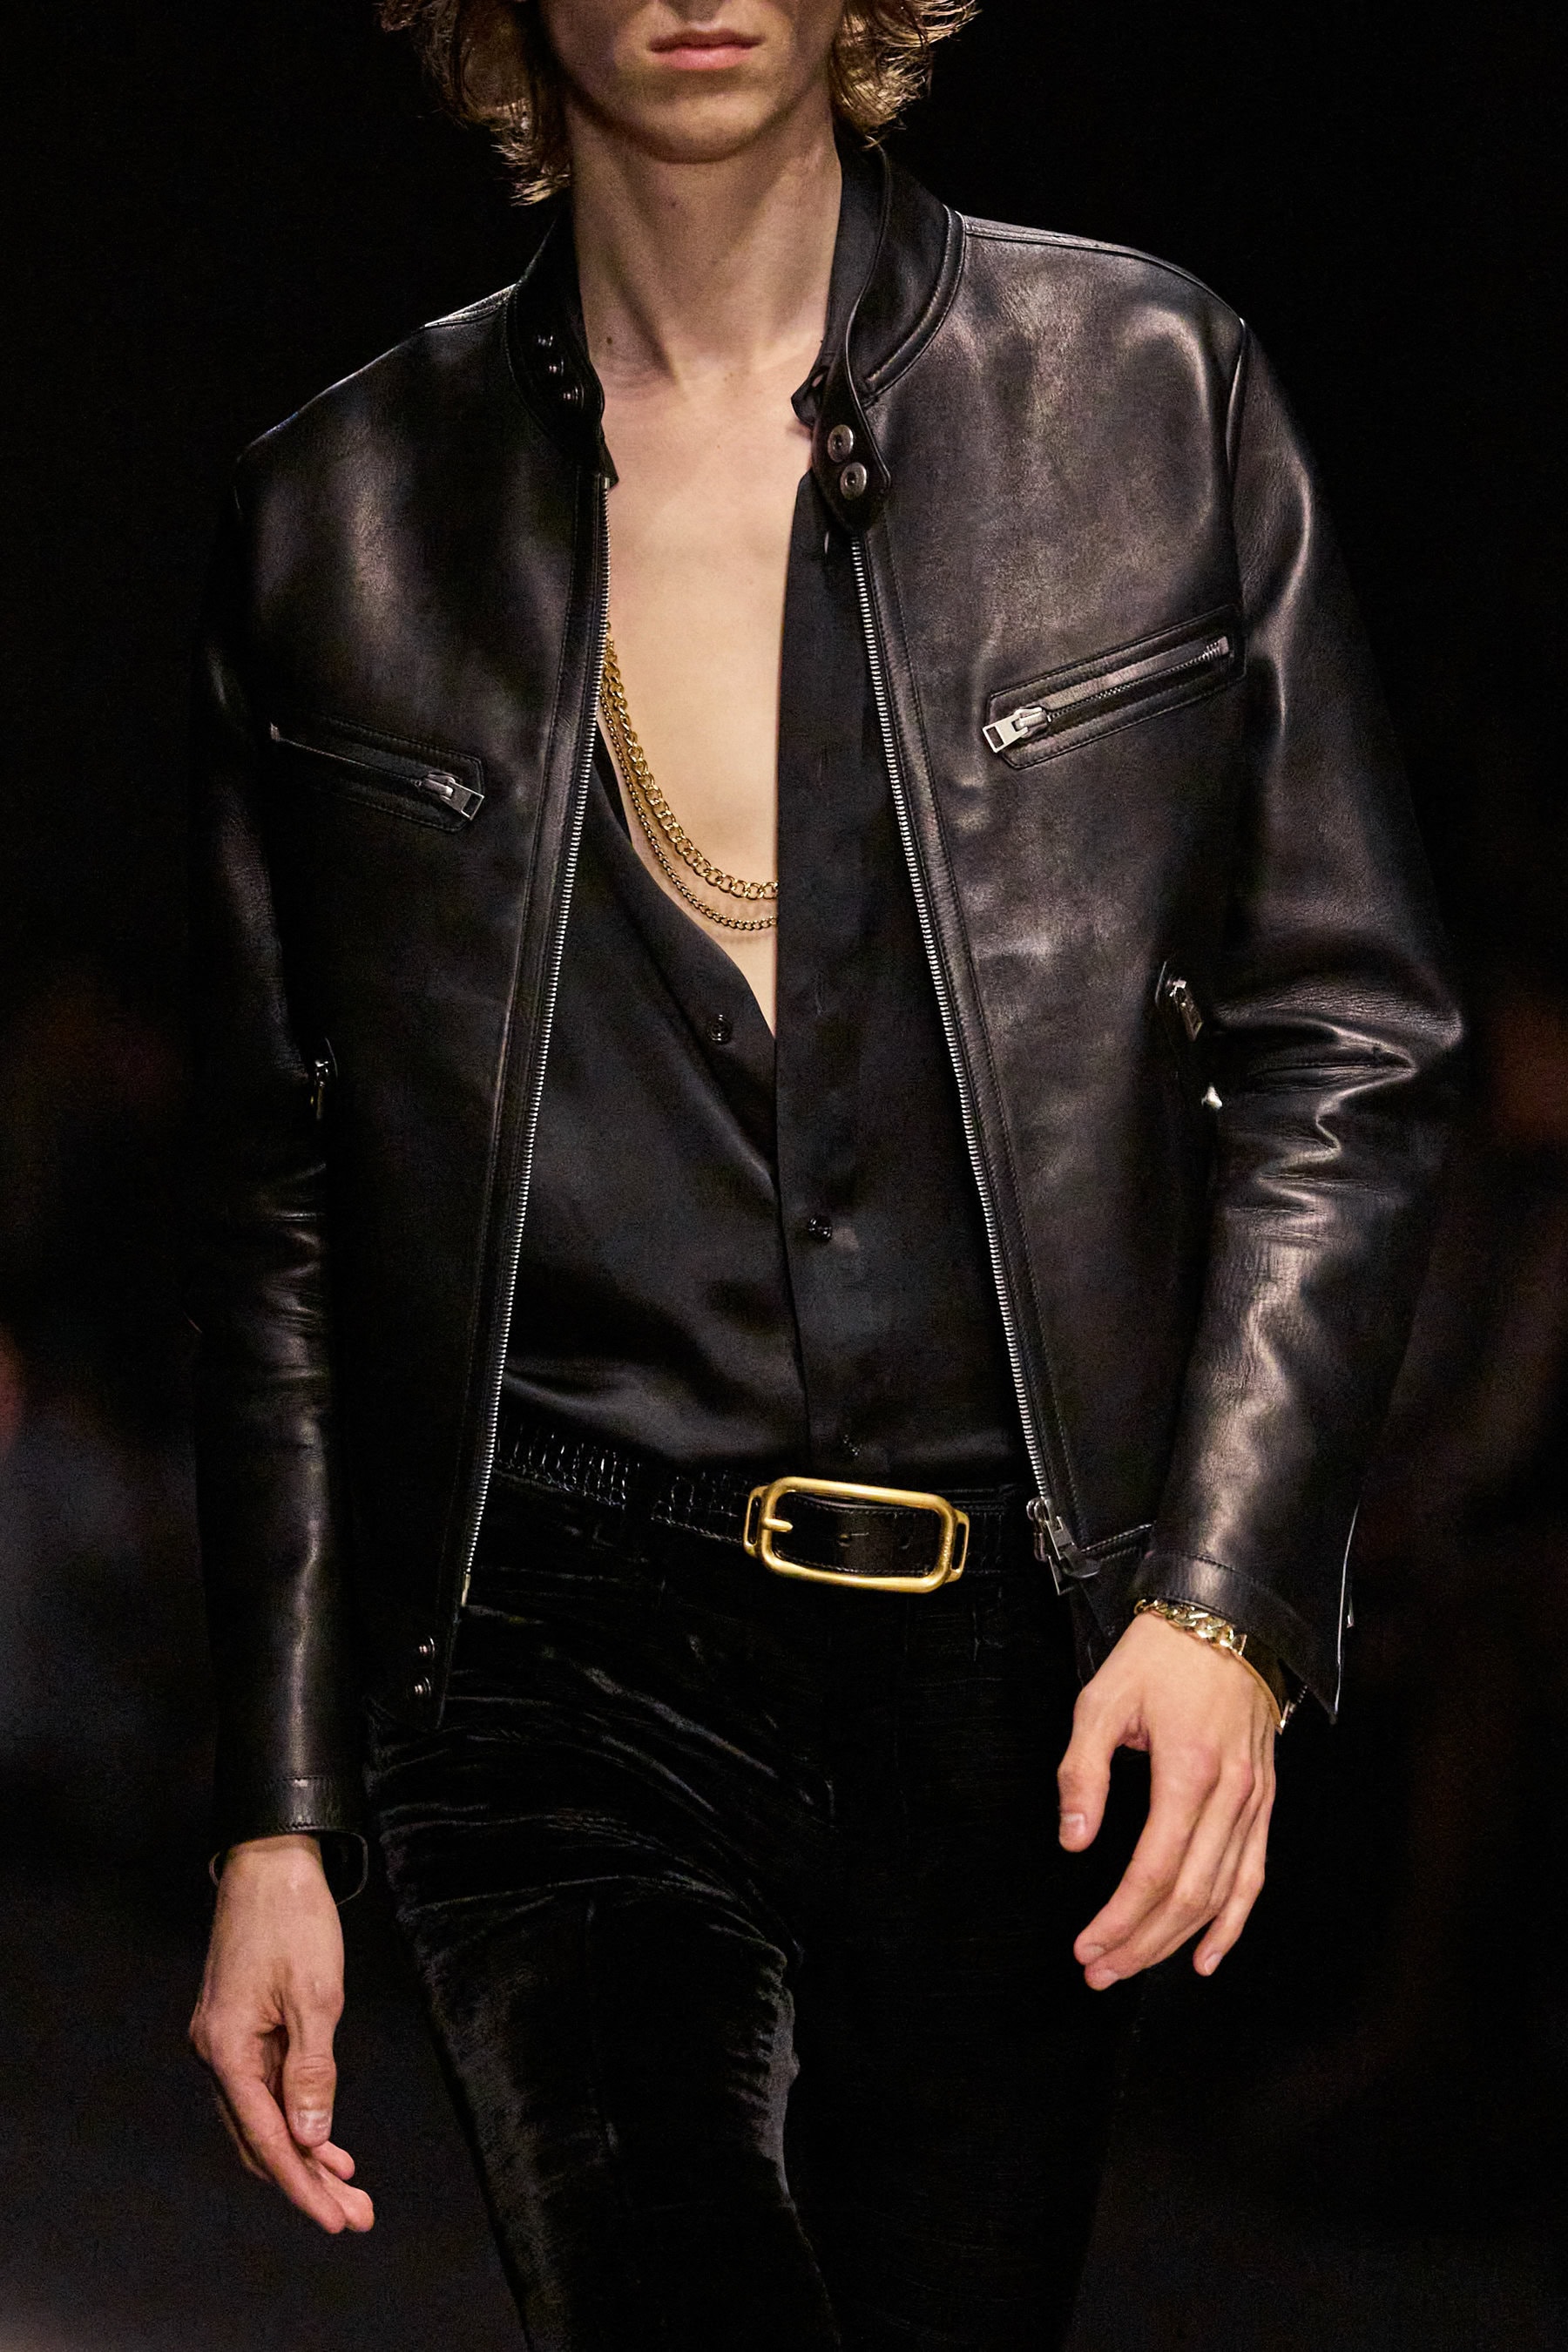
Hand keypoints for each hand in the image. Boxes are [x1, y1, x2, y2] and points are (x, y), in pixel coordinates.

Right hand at [189, 1833, 373, 2232]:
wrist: (270, 1859)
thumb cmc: (294, 1919)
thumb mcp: (315, 1997)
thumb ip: (311, 2072)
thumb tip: (310, 2141)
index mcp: (227, 2050)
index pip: (268, 2139)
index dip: (302, 2186)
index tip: (336, 2219)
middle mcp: (216, 2052)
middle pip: (261, 2139)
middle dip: (307, 2182)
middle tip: (356, 2215)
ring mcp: (224, 2040)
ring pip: (262, 2118)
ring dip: (304, 2154)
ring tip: (349, 2187)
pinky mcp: (238, 2025)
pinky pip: (264, 2089)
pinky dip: (295, 2117)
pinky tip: (324, 2139)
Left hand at [1057, 1611, 1275, 1988]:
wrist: (1226, 1617)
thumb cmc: (1158, 1655)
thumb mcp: (1102, 1700)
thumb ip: (1083, 1771)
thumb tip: (1074, 1840)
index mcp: (1187, 1769)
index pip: (1153, 1870)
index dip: (1119, 1917)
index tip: (1086, 1944)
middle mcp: (1230, 1793)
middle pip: (1188, 1894)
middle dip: (1141, 1942)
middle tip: (1099, 1969)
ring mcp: (1255, 1799)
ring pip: (1221, 1893)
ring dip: (1178, 1941)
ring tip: (1134, 1966)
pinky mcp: (1265, 1798)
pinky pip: (1254, 1872)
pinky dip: (1234, 1921)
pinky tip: (1208, 1954)